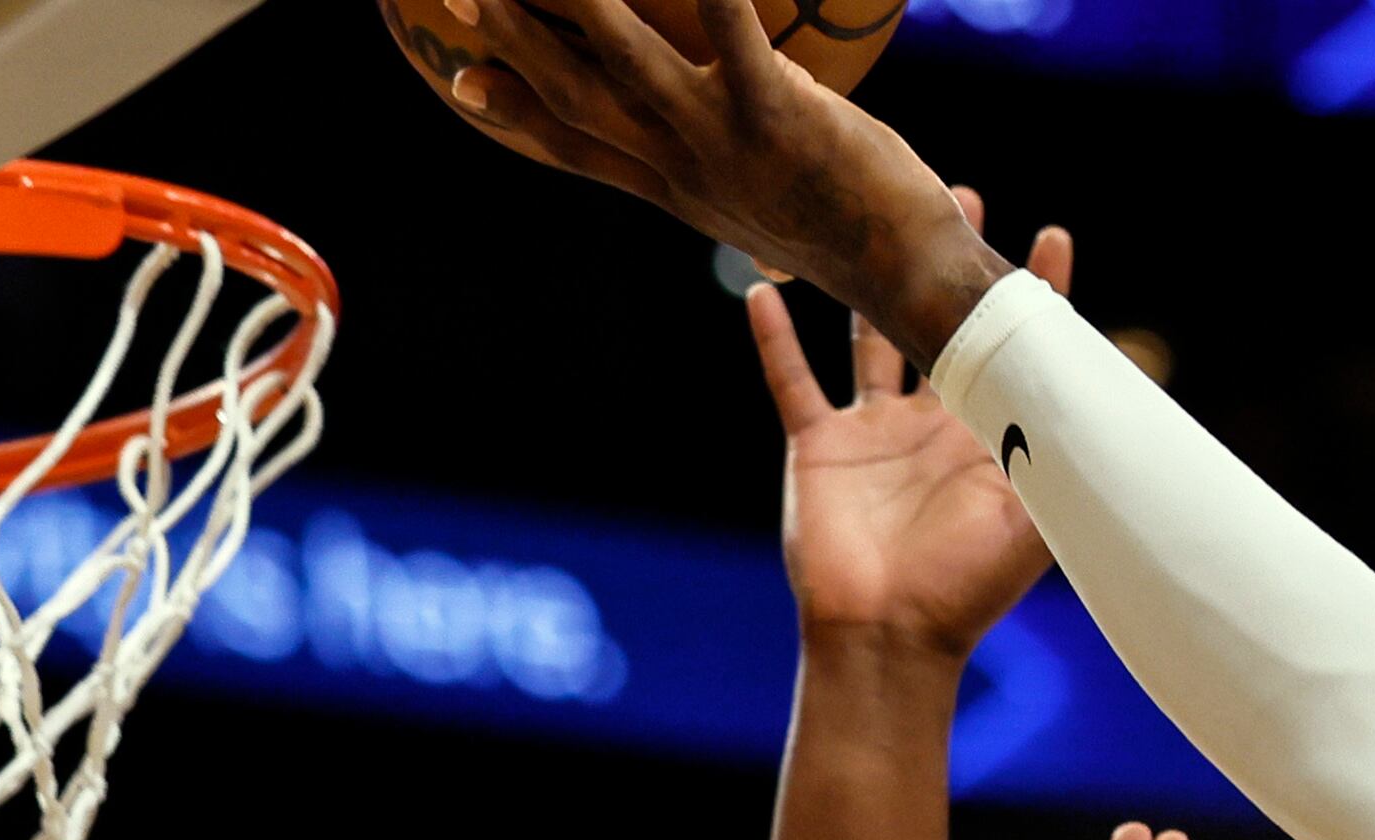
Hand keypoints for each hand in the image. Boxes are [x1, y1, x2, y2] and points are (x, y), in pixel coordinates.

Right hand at [404, 0, 1012, 357]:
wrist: (909, 278)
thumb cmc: (859, 237)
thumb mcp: (777, 211)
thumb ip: (743, 168)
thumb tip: (750, 120)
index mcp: (681, 192)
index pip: (579, 149)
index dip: (518, 112)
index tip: (465, 80)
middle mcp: (686, 168)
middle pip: (576, 97)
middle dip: (513, 43)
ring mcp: (723, 140)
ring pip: (625, 61)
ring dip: (576, 5)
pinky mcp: (776, 110)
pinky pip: (730, 30)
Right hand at [755, 195, 1071, 656]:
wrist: (890, 637)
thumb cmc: (968, 588)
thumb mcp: (1036, 519)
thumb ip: (1071, 457)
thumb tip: (1128, 397)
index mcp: (987, 439)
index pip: (1016, 354)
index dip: (1036, 298)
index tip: (1051, 239)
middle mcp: (931, 427)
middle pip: (940, 330)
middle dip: (947, 272)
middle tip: (959, 203)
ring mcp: (872, 434)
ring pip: (867, 341)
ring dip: (869, 288)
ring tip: (877, 226)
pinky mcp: (819, 448)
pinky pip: (792, 382)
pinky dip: (775, 339)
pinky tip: (764, 290)